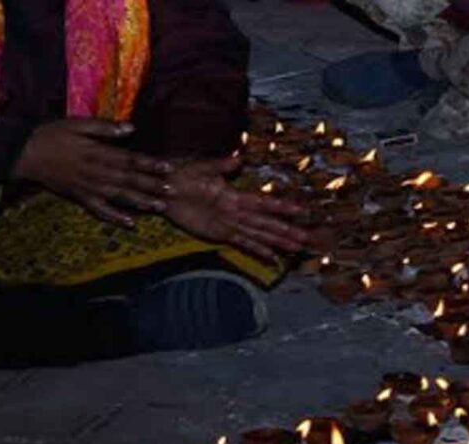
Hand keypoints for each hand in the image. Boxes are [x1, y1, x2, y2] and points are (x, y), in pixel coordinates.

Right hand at [12, 118, 173, 226]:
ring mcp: (88, 187)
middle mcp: (96, 172)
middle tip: (173, 191)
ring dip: (140, 202)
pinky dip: (115, 217)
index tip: (169, 168)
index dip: (150, 164)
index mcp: (97, 153)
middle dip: (152, 186)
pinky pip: (100, 210)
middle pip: (128, 180)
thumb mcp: (76, 124)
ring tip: (160, 207)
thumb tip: (131, 128)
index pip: (129, 159)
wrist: (23, 153)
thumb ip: (104, 127)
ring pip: (119, 197)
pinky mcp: (80, 197)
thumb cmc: (52, 135)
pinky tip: (131, 224)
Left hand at [163, 158, 306, 260]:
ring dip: (277, 242)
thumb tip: (240, 160)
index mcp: (235, 195)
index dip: (282, 208)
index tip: (301, 211)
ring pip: (258, 235)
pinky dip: (256, 250)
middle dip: (286, 231)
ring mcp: (229, 225)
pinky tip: (270, 257)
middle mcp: (237, 212)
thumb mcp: (202, 167)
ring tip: (295, 249)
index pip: (264, 204)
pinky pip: (241, 244)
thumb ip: (221, 166)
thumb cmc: (182, 175)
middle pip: (266, 223)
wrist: (163, 189)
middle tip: (306, 239)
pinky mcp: (218, 235)